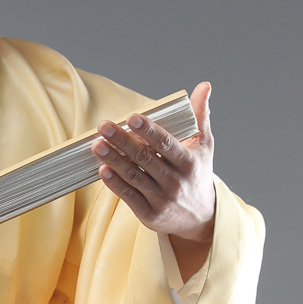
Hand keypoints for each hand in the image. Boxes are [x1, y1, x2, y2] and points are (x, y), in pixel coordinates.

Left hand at [93, 81, 216, 274]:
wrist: (200, 218)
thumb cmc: (198, 174)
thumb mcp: (205, 146)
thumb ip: (201, 116)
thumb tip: (204, 85)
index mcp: (189, 163)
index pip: (166, 144)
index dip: (148, 130)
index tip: (131, 117)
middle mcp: (176, 182)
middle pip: (144, 159)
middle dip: (122, 141)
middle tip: (103, 126)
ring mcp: (162, 200)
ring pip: (133, 177)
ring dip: (113, 160)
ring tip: (97, 145)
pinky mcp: (150, 215)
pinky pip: (129, 197)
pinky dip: (115, 184)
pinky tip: (102, 170)